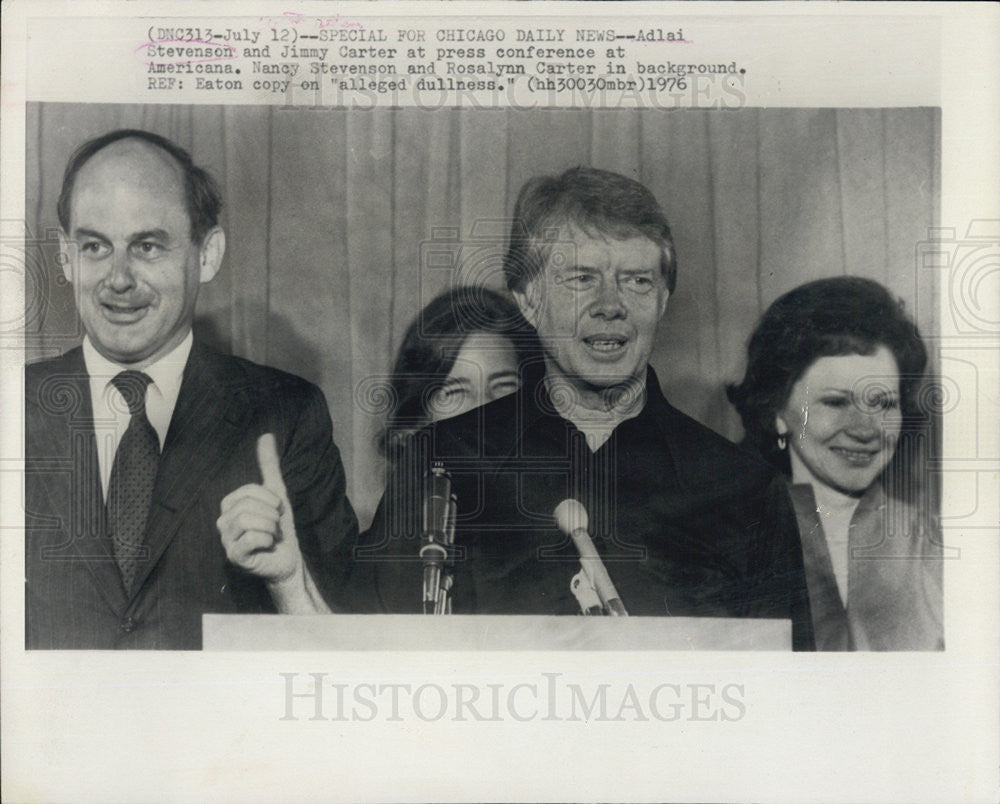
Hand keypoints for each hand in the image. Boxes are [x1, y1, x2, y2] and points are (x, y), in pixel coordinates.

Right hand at [217, 434, 329, 611]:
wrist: (288, 559)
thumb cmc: (280, 528)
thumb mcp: (277, 493)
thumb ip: (269, 466)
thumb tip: (266, 435)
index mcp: (229, 506)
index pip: (249, 490)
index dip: (270, 500)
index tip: (276, 511)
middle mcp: (222, 522)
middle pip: (248, 506)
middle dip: (272, 515)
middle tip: (275, 526)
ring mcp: (226, 541)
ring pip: (249, 521)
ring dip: (271, 527)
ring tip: (273, 536)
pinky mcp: (234, 557)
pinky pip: (251, 538)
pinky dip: (267, 540)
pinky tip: (268, 546)